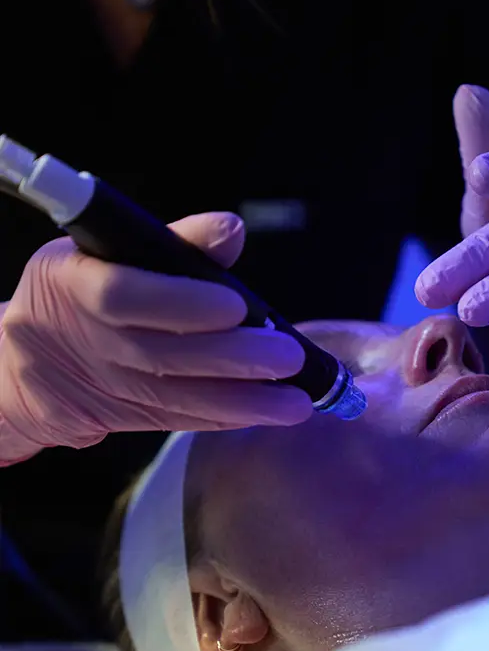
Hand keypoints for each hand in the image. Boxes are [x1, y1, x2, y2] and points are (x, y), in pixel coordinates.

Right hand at [0, 212, 311, 461]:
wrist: (29, 358)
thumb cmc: (84, 283)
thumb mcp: (113, 249)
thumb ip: (176, 242)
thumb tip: (231, 230)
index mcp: (69, 281)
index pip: (122, 295)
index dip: (180, 303)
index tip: (236, 306)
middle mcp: (82, 338)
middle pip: (160, 355)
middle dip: (231, 357)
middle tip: (288, 356)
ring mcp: (101, 384)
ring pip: (175, 398)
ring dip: (242, 400)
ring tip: (297, 400)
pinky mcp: (120, 418)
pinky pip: (179, 420)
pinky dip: (226, 417)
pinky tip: (268, 413)